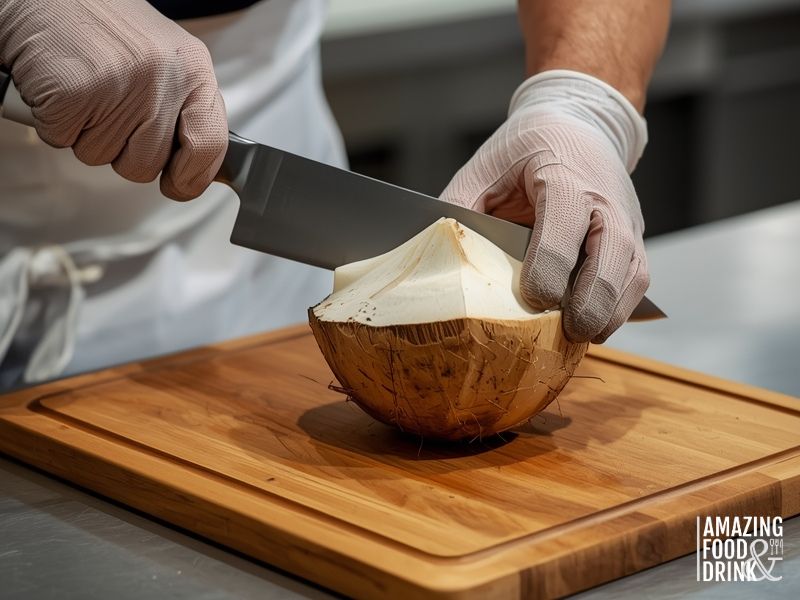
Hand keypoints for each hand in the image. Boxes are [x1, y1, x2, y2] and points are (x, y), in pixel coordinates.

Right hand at [0, 0, 227, 199]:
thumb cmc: (104, 26)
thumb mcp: (166, 60)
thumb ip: (185, 108)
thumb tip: (195, 165)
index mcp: (193, 70)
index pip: (211, 146)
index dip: (192, 177)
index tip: (178, 185)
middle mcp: (164, 78)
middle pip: (148, 164)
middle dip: (122, 149)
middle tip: (109, 107)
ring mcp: (121, 86)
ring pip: (103, 157)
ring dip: (87, 134)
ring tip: (87, 90)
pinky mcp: (76, 92)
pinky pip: (64, 141)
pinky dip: (55, 122)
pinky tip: (62, 88)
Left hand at [440, 70, 649, 342]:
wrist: (578, 123)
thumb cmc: (526, 147)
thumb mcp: (484, 166)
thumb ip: (459, 207)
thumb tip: (432, 253)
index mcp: (565, 178)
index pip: (564, 231)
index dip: (548, 272)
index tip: (532, 299)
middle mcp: (606, 201)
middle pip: (614, 259)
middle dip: (592, 304)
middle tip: (566, 334)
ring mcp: (627, 220)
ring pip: (634, 275)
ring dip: (611, 313)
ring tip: (580, 340)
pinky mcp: (633, 238)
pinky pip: (636, 279)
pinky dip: (618, 307)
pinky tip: (592, 325)